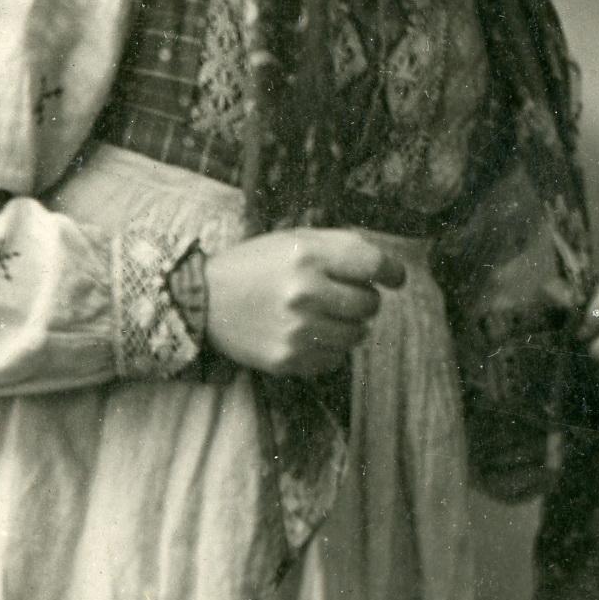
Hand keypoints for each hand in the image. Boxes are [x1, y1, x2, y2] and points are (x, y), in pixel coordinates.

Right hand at [204, 229, 407, 376]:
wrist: (204, 301)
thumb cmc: (255, 265)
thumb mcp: (293, 240)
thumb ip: (339, 246)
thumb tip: (386, 268)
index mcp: (306, 255)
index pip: (373, 265)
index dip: (392, 272)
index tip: (394, 278)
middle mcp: (304, 292)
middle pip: (370, 303)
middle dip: (364, 299)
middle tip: (343, 296)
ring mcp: (296, 330)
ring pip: (357, 335)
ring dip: (349, 326)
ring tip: (324, 316)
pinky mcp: (287, 359)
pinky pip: (335, 359)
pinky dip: (329, 349)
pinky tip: (307, 335)